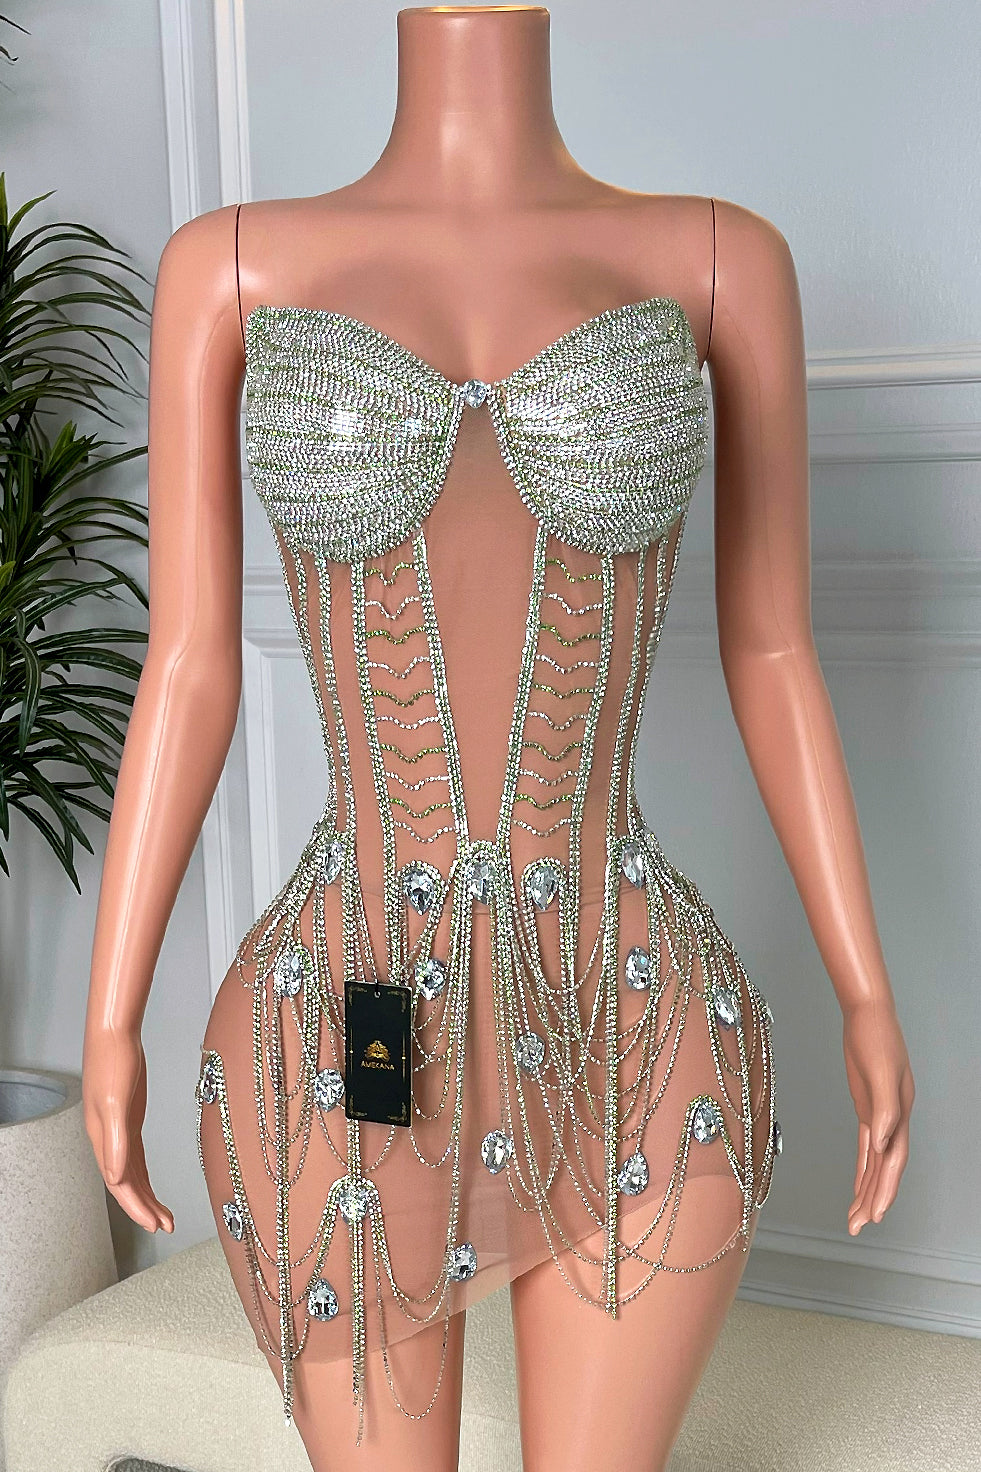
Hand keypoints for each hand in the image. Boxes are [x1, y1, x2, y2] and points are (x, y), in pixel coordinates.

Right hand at [82, 1024, 174, 1233]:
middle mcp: (108, 1139)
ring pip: (131, 1172)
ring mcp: (118, 1129)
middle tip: (165, 1226)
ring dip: (146, 1195)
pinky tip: (151, 1184)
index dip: (136, 1207)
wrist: (114, 1034)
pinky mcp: (129, 1118)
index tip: (154, 1225)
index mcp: (103, 1138)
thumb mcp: (116, 1103)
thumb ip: (116, 1142)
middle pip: (126, 1183)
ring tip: (164, 1216)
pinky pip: (135, 1156)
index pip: (120, 1184)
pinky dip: (143, 1173)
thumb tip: (116, 1178)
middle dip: (144, 1207)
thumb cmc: (113, 1063)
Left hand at [841, 997, 913, 1234]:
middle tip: (858, 1227)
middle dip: (873, 1199)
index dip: (885, 1189)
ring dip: (867, 1189)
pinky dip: (862, 1168)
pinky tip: (858, 1185)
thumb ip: (885, 1109)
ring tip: (855, 1218)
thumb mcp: (881, 1072)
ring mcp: (881, 1114)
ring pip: (875, 1162)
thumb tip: (883, 1143)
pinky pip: (866, 1147)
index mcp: (900, 1114)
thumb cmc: (875, 1038)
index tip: (875, 1215)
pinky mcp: (867, 1107)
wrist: (867, 1013)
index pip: (894, 1162)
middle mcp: (894, 1119)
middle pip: (885, 1169)